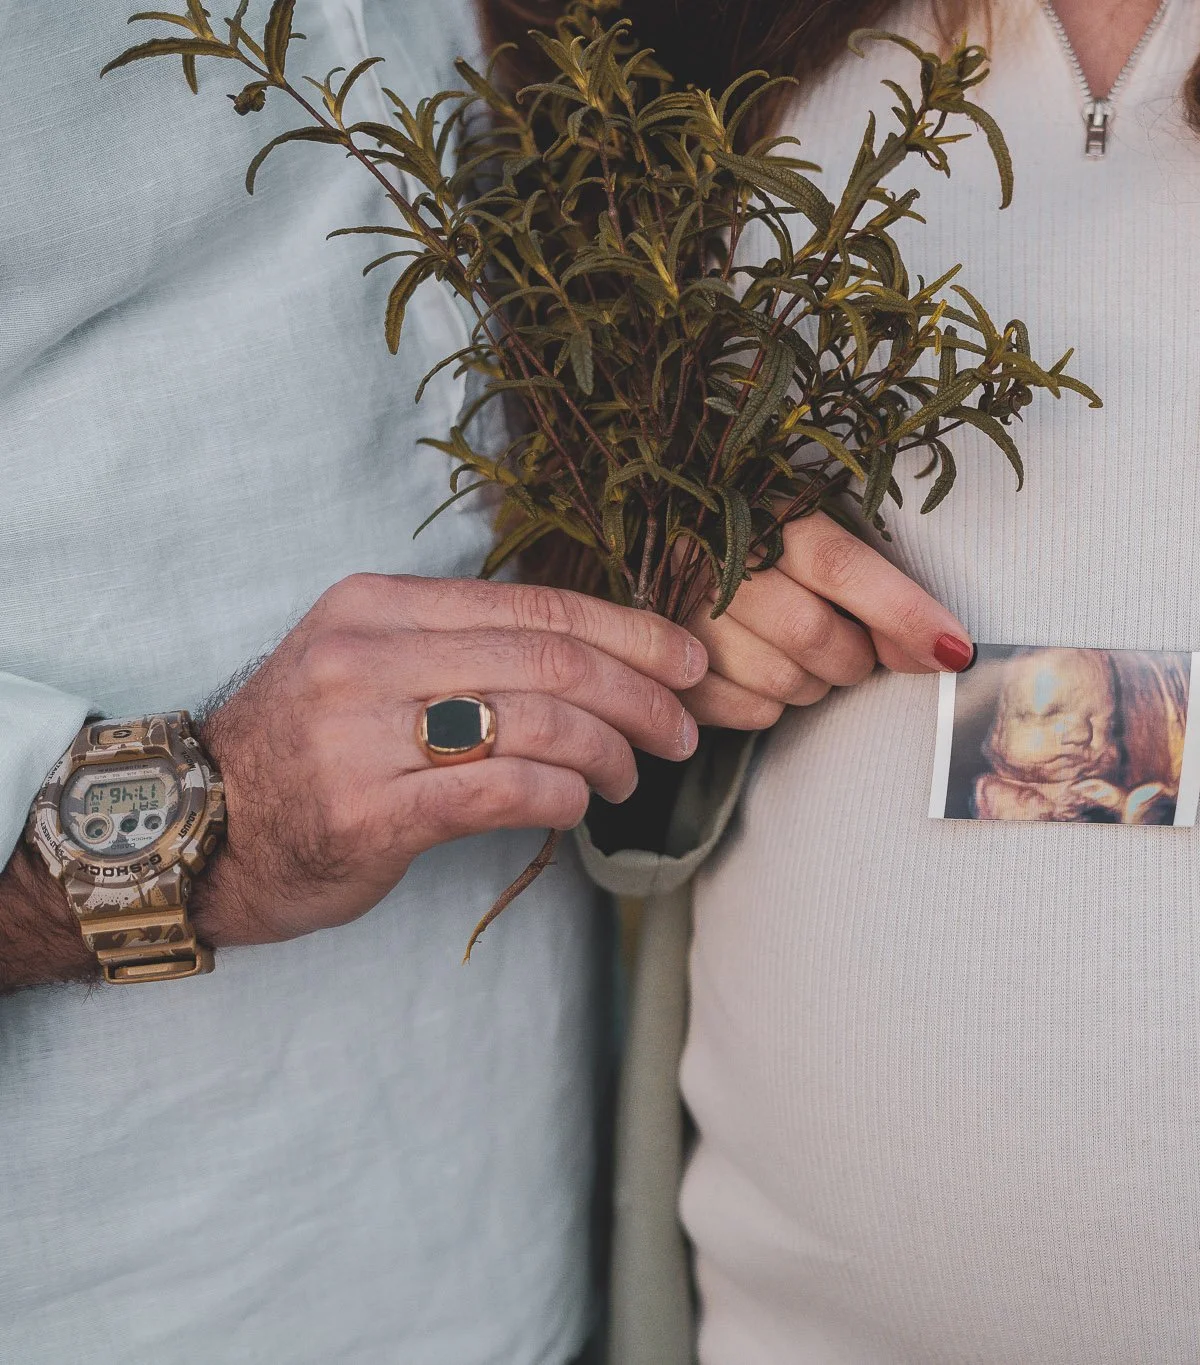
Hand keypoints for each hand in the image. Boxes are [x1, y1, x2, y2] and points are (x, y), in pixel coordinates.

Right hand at [193, 575, 705, 946]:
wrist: (196, 832)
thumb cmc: (308, 750)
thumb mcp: (371, 665)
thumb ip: (467, 647)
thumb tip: (605, 653)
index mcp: (378, 605)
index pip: (537, 605)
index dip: (631, 633)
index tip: (688, 663)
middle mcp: (367, 657)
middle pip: (552, 660)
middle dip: (640, 696)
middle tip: (681, 731)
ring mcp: (362, 734)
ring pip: (540, 721)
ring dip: (610, 752)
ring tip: (628, 776)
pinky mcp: (370, 810)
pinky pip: (504, 789)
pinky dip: (564, 795)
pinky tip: (576, 805)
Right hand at [681, 512, 974, 729]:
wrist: (673, 560)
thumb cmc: (768, 555)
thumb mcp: (818, 546)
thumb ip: (878, 591)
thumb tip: (942, 650)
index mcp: (762, 514)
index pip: (840, 564)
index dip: (903, 611)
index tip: (954, 649)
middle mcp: (714, 561)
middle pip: (814, 633)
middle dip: (854, 657)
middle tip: (854, 650)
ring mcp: (682, 618)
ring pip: (784, 682)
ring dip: (814, 683)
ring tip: (800, 655)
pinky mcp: (666, 673)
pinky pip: (751, 712)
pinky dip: (772, 705)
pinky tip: (761, 672)